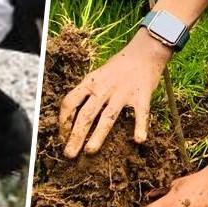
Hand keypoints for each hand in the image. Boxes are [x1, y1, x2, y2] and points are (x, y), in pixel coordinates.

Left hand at [59, 32, 169, 156]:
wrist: (144, 52)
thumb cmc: (119, 66)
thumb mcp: (98, 74)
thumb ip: (88, 92)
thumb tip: (74, 115)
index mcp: (90, 82)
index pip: (70, 102)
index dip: (63, 120)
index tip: (62, 135)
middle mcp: (104, 88)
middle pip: (86, 114)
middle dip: (76, 136)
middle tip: (69, 154)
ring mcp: (122, 93)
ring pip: (107, 118)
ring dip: (98, 136)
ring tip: (90, 151)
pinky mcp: (141, 96)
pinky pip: (140, 114)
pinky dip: (140, 127)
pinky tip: (139, 140)